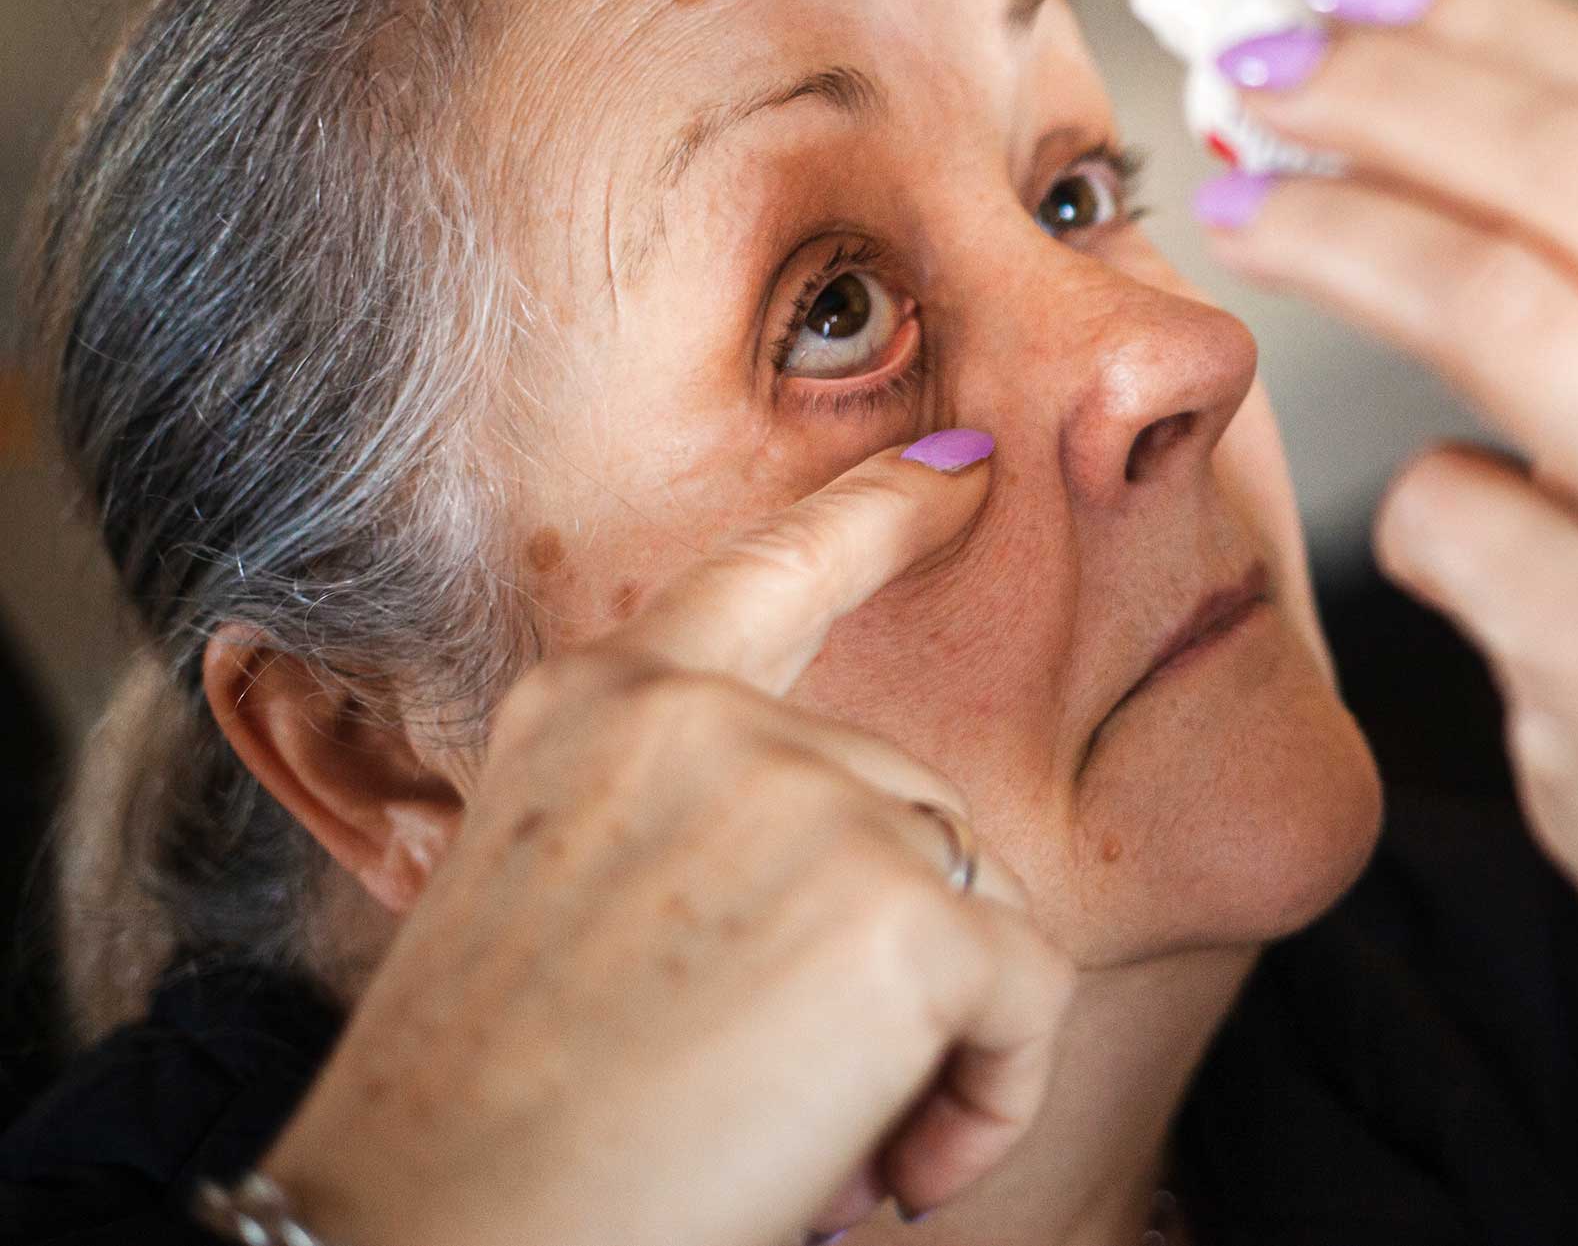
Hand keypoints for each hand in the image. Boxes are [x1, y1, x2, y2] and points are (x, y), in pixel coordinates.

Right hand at [258, 440, 1074, 1245]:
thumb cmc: (486, 1120)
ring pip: (969, 897)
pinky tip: (894, 1174)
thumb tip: (860, 894)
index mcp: (600, 704)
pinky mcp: (897, 910)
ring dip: (935, 1032)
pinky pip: (1028, 991)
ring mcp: (804, 797)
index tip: (969, 464)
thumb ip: (696, 840)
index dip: (884, 511)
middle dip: (888, 945)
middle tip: (791, 1097)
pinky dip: (994, 1093)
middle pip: (903, 802)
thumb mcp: (557, 911)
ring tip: (828, 1150)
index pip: (770, 569)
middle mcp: (702, 718)